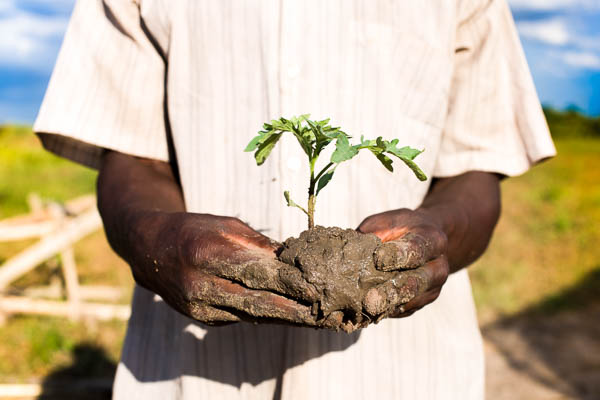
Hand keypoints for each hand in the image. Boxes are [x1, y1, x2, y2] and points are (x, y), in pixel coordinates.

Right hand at [127, 212, 319, 325]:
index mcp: (208, 255)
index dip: (290, 284)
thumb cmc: (195, 230)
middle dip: (295, 311)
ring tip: (316, 319)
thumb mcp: (227, 225)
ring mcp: (200, 307)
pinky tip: (290, 317)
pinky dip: (267, 318)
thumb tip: (297, 260)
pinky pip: (241, 319)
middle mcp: (201, 286)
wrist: (150, 250)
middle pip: (258, 303)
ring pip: (252, 316)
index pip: (258, 274)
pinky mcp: (202, 319)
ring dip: (286, 319)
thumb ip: (260, 245)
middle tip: (326, 314)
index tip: (318, 288)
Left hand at [357, 208, 448, 317]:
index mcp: (431, 238)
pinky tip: (371, 313)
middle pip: (418, 280)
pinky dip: (389, 311)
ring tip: (369, 310)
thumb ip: (372, 234)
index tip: (378, 259)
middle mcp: (438, 264)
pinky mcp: (425, 300)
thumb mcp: (385, 223)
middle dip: (394, 290)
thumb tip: (348, 249)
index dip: (397, 255)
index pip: (417, 249)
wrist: (423, 239)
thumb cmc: (397, 229)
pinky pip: (407, 309)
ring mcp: (434, 285)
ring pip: (414, 299)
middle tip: (372, 298)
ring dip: (390, 305)